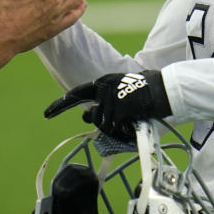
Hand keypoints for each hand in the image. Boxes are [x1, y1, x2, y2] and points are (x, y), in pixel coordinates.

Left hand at [44, 70, 170, 140]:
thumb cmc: (148, 90)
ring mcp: (110, 99)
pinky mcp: (118, 109)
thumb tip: (86, 115)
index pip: (76, 94)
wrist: (166, 89)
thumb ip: (104, 101)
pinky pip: (116, 130)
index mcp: (103, 82)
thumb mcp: (122, 90)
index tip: (47, 113)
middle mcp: (103, 89)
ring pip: (105, 127)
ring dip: (117, 128)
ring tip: (133, 119)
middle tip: (115, 122)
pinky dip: (125, 131)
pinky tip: (135, 122)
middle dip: (100, 124)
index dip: (60, 105)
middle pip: (92, 117)